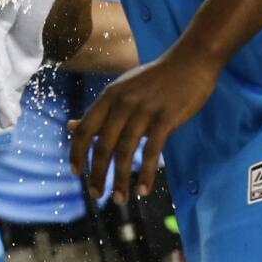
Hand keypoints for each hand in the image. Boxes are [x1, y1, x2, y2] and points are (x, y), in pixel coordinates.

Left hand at [69, 47, 218, 203]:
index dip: (77, 153)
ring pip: (126, 152)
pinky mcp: (166, 119)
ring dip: (120, 180)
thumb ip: (99, 112)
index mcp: (109, 96)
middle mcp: (123, 103)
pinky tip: (144, 190)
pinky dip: (147, 174)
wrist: (189, 62)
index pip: (85, 129)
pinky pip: (152, 152)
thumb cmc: (153, 79)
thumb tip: (71, 126)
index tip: (75, 173)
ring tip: (118, 199)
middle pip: (103, 145)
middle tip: (96, 195)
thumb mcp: (120, 90)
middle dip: (97, 174)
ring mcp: (144, 111)